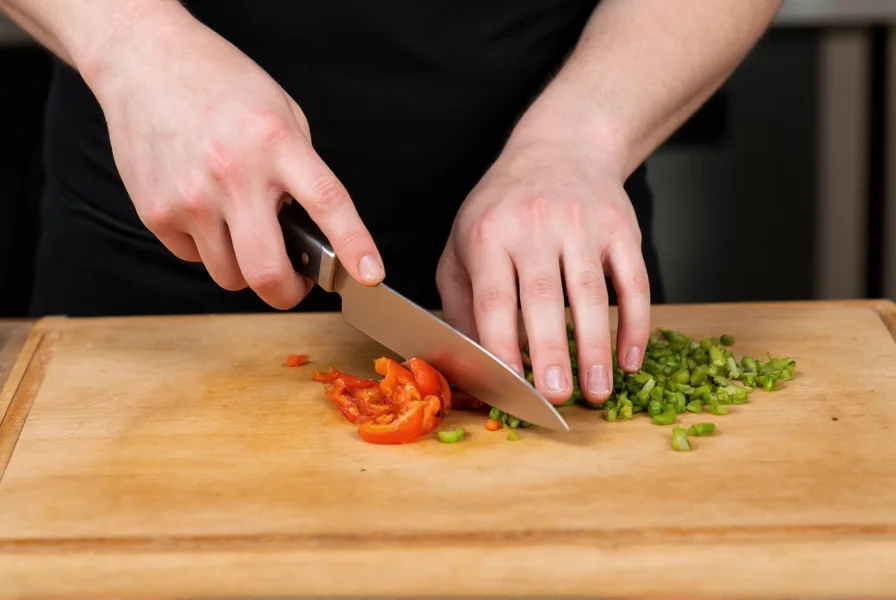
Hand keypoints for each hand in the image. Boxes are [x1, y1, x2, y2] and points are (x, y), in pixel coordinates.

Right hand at [89, 15, 383, 308]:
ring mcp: (189, 198)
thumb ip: (302, 170)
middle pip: (266, 271)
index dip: (354, 245)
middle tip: (296, 282)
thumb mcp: (282, 114)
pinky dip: (208, 248)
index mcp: (275, 143)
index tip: (370, 274)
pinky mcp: (156, 212)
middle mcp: (232, 174)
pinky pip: (194, 258)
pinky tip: (207, 213)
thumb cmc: (220, 85)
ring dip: (246, 268)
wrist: (145, 61)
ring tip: (245, 231)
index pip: (327, 203)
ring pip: (230, 276)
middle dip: (289, 292)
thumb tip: (315, 230)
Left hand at [436, 137, 649, 404]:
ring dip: (598, 348)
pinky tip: (632, 359)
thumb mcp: (462, 242)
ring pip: (593, 293)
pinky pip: (634, 280)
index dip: (502, 343)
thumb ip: (461, 299)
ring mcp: (583, 225)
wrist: (560, 147)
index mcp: (490, 233)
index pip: (495, 297)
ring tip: (598, 391)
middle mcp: (536, 226)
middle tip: (556, 397)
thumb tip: (469, 358)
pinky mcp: (622, 227)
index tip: (510, 384)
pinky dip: (636, 323)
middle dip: (552, 351)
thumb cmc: (502, 208)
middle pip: (545, 297)